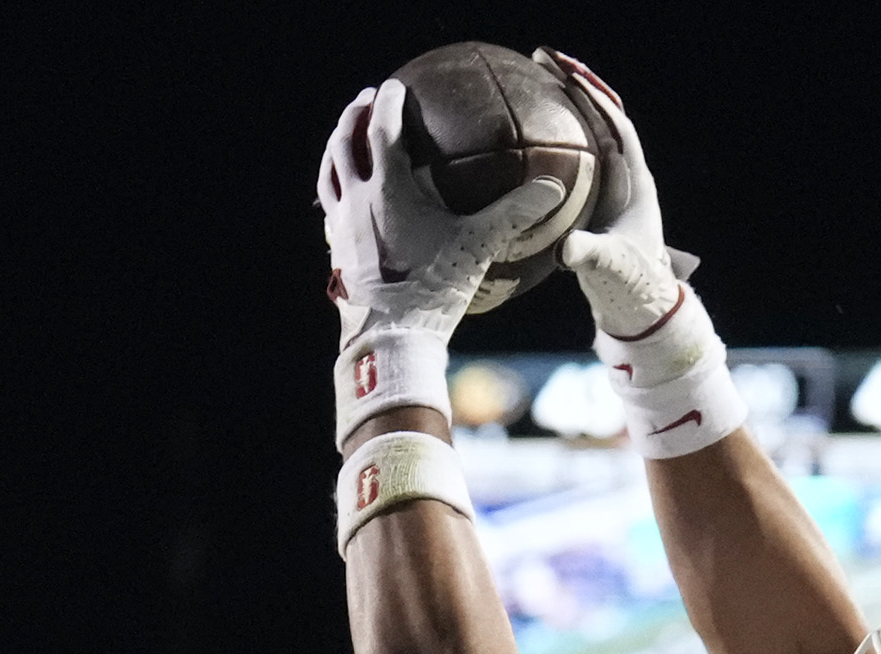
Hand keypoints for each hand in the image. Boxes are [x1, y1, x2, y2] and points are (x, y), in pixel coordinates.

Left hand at [316, 77, 572, 346]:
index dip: (388, 102)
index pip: (382, 129)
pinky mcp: (336, 255)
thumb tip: (552, 189)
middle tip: (365, 101)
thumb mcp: (478, 247)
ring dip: (336, 150)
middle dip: (353, 117)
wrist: (389, 339)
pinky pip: (331, 213)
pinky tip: (349, 203)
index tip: (395, 86)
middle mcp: (355, 201)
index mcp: (386, 188)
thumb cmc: (432, 290)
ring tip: (346, 141)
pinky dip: (337, 194)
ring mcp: (340, 228)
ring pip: (328, 175)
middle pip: (343, 143)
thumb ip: (513, 214)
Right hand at [536, 49, 686, 339]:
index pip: (616, 123)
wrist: (641, 311)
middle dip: (575, 86)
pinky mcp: (598, 200)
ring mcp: (614, 187)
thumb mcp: (606, 269)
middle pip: (602, 116)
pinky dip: (556, 138)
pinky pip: (576, 157)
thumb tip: (568, 249)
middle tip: (541, 60)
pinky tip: (526, 132)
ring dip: (566, 106)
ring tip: (533, 81)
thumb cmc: (629, 288)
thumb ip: (589, 255)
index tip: (563, 71)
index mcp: (637, 182)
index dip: (592, 95)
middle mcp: (629, 177)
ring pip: (589, 133)